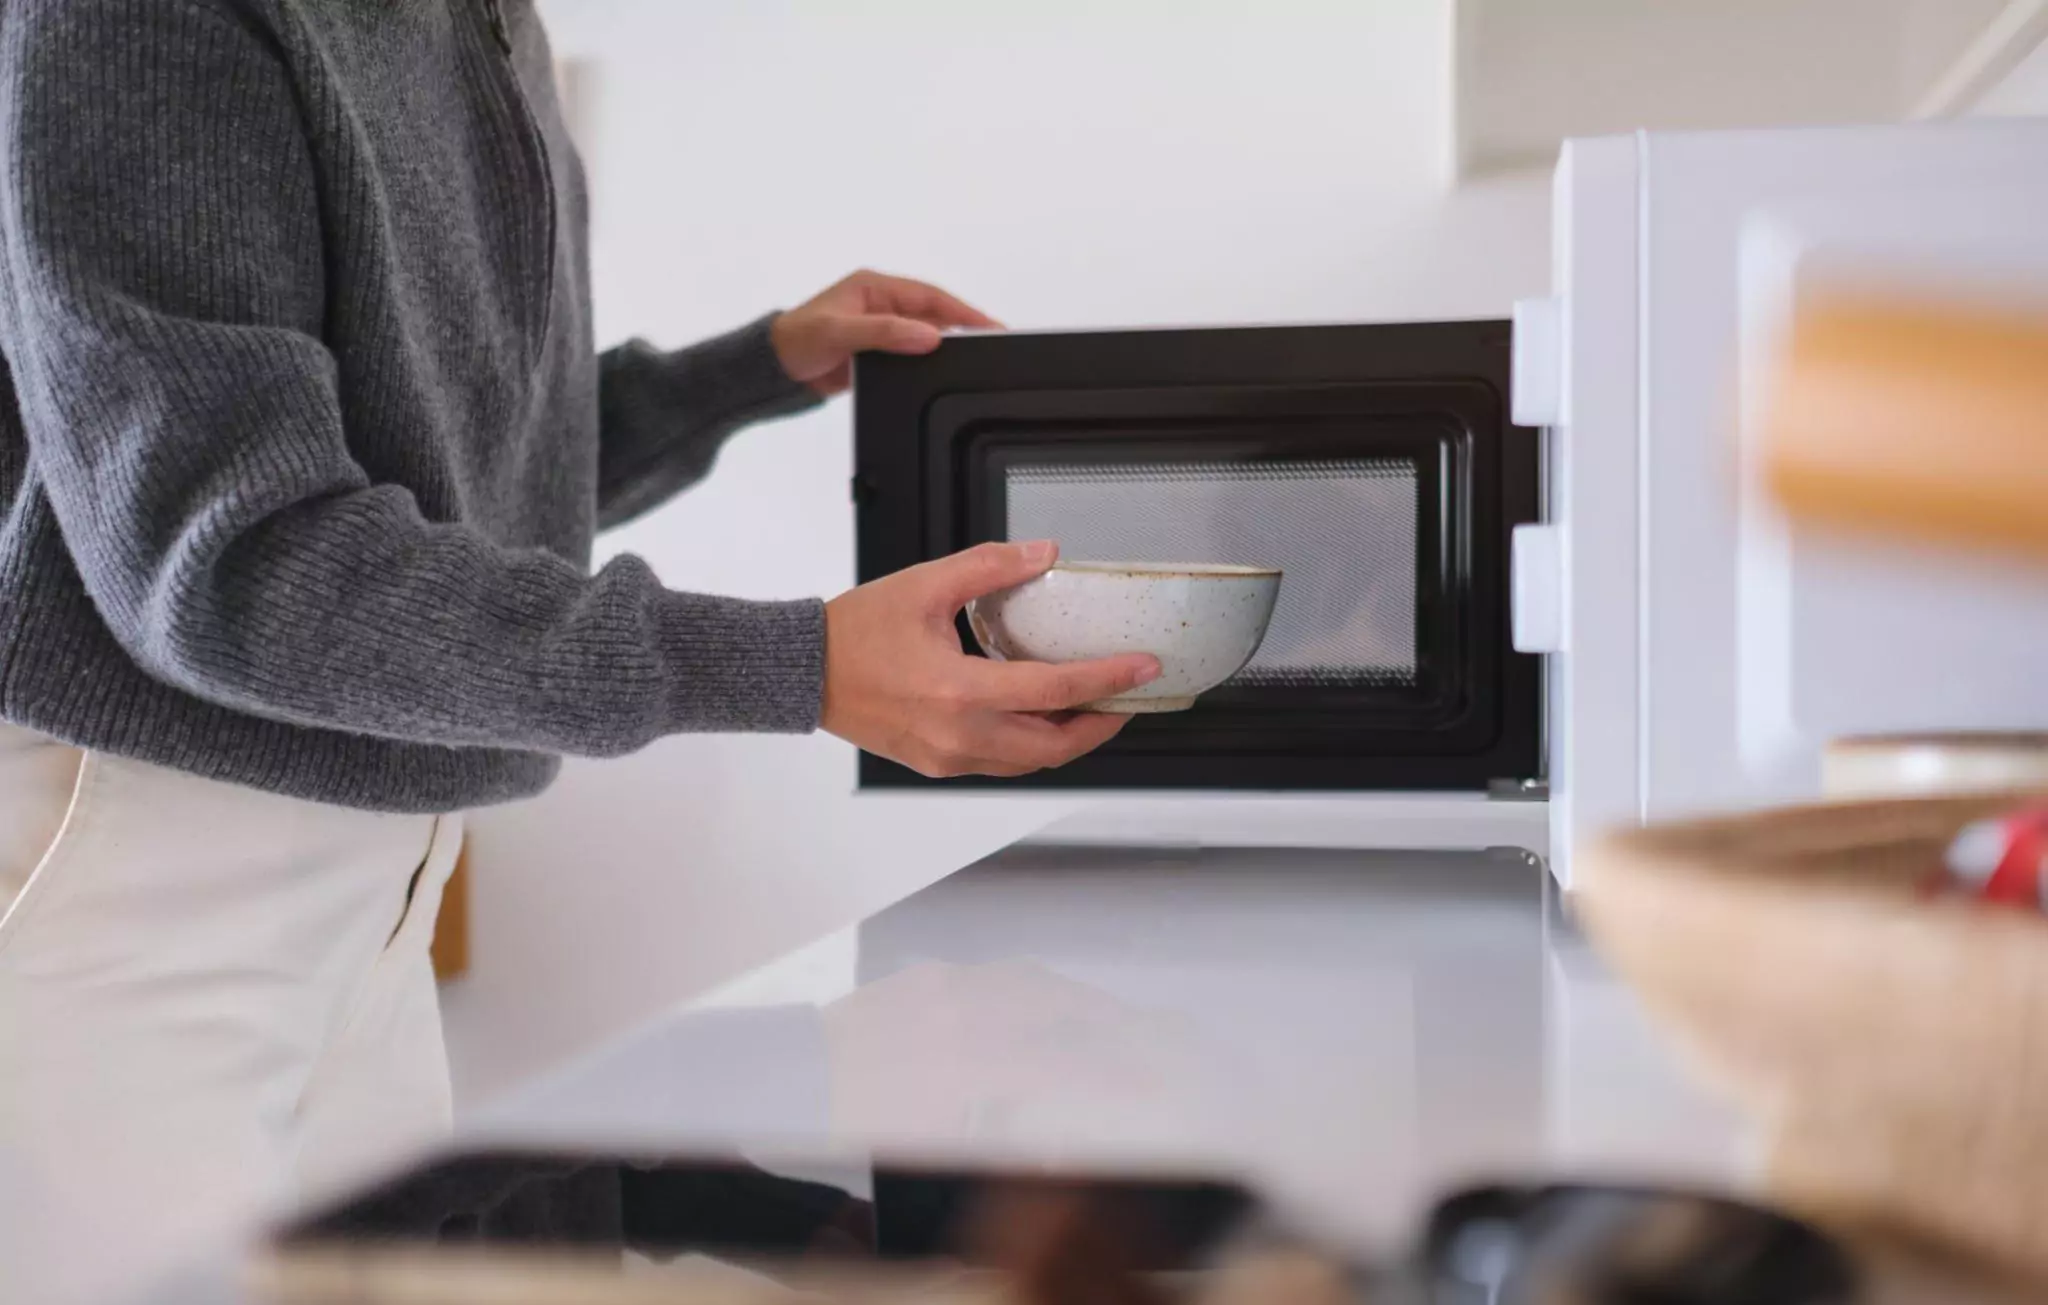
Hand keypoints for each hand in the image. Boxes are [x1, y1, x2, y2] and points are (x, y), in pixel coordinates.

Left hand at [770, 268, 999, 395]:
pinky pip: (911, 353)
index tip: (990, 325)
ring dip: (946, 345)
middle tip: (994, 343)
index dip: (963, 310)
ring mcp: (880, 328)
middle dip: (962, 327)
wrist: (774, 371)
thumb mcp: (841, 333)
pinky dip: (928, 360)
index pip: (930, 296)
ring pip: (924, 334)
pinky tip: (943, 371)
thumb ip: (885, 333)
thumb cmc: (797, 341)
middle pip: (933, 314)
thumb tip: (929, 335)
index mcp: (874, 287)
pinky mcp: (877, 351)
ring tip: (975, 358)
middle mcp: (881, 304)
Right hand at [821, 541, 1160, 777]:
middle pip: (1054, 746)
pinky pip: (1001, 763)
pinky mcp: (937, 763)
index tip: (1144, 667)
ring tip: (1093, 708)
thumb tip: (1045, 553)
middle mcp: (959, 734)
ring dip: (1068, 740)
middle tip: (1128, 697)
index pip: (1056, 691)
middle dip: (1101, 724)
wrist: (805, 673)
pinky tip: (1041, 718)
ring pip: (1030, 762)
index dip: (1109, 680)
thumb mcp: (926, 585)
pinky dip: (1032, 745)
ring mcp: (948, 756)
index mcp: (959, 691)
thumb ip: (990, 567)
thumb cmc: (856, 631)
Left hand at [822, 961, 1208, 1144]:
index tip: (1148, 1085)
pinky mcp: (921, 978)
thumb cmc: (850, 1122)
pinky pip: (988, 974)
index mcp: (963, 1060)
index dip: (1114, 1077)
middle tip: (1138, 1037)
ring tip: (1096, 1019)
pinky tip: (1031, 1006)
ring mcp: (939, 987)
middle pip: (1056, 1005)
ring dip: (1068, 1000)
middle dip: (1105, 1022)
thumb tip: (1050, 1143)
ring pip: (1025, 980)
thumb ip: (1001, 1132)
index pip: (1062, 1067)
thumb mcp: (934, 1143)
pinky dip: (1022, 989)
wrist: (788, 1083)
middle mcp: (957, 1012)